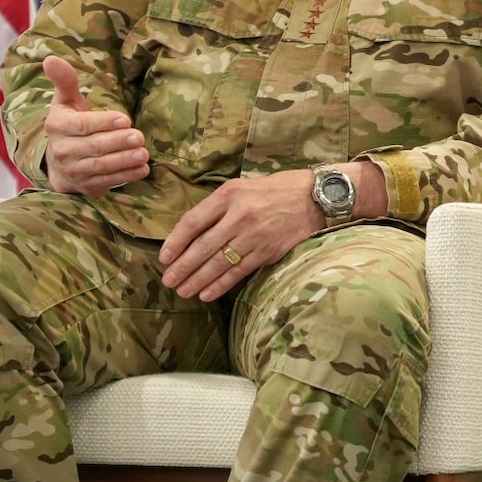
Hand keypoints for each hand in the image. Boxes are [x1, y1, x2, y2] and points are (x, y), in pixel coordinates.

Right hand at [40, 56, 148, 193]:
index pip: (81, 125)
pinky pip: (106, 182)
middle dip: (118, 142)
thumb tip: (50, 59)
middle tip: (139, 137)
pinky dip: (124, 176)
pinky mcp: (85, 186)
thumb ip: (65, 81)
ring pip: (100, 166)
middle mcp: (62, 150)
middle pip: (93, 147)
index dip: (103, 123)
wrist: (58, 162)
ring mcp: (73, 171)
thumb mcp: (66, 101)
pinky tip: (141, 169)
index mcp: (57, 126)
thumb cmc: (70, 123)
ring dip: (124, 161)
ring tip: (144, 153)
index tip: (125, 120)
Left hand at [159, 170, 324, 301]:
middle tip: (168, 281)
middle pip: (203, 246)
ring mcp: (255, 234)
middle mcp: (240, 214)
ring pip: (219, 262)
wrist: (316, 196)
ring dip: (197, 280)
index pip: (194, 221)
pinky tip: (206, 294)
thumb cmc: (277, 190)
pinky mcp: (269, 250)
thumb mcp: (244, 187)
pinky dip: (221, 284)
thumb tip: (191, 234)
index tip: (164, 257)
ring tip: (182, 291)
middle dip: (182, 267)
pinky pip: (239, 271)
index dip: (176, 241)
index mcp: (230, 194)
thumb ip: (219, 207)